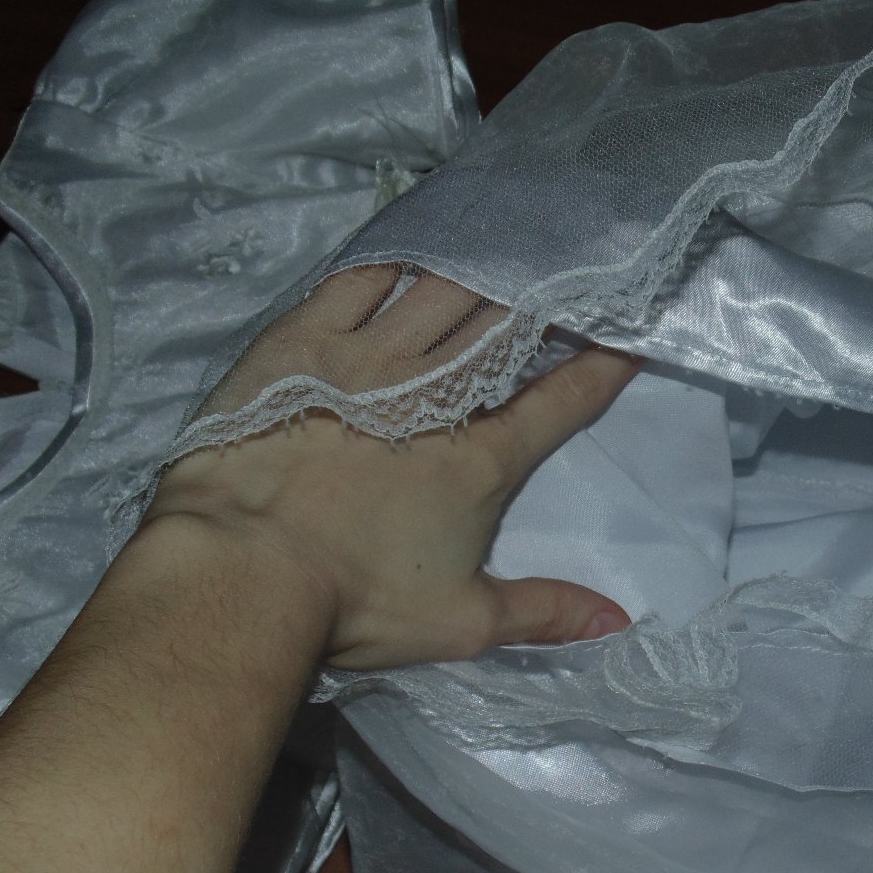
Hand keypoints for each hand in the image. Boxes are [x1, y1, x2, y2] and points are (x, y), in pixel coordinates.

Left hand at [142, 266, 639, 669]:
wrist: (243, 569)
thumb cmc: (355, 601)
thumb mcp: (461, 623)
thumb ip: (544, 613)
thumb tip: (617, 621)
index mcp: (482, 458)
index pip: (562, 400)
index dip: (603, 367)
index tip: (629, 336)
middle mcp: (436, 392)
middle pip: (506, 327)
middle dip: (545, 298)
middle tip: (566, 276)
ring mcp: (368, 357)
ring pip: (443, 291)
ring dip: (480, 270)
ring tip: (501, 249)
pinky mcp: (303, 340)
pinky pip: (360, 280)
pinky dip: (395, 262)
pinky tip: (414, 249)